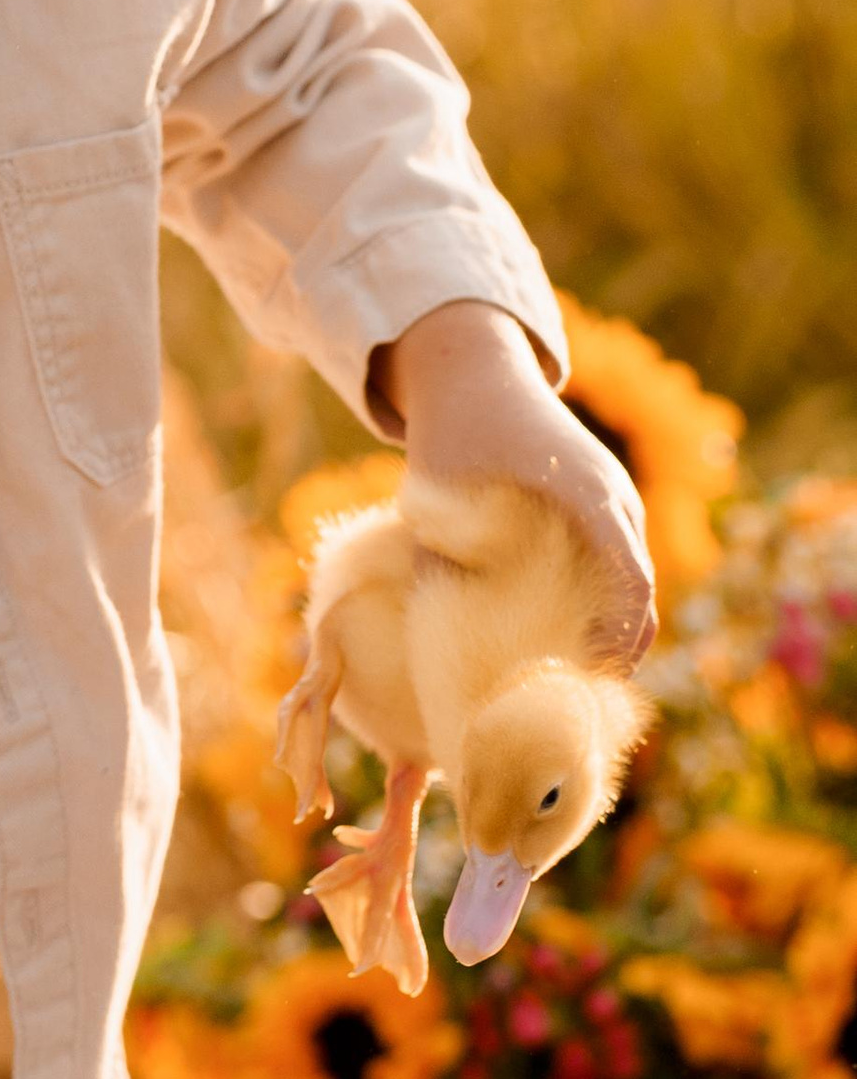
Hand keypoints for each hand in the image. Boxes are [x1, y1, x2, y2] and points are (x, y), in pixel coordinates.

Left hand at [373, 297, 656, 667]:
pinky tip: (565, 634)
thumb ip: (448, 583)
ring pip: (633, 581)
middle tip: (578, 705)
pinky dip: (602, 600)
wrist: (468, 373)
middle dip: (616, 653)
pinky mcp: (604, 496)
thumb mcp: (438, 514)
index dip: (615, 647)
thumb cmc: (447, 444)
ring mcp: (615, 494)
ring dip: (610, 630)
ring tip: (571, 681)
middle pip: (639, 595)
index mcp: (587, 498)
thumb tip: (440, 667)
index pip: (629, 589)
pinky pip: (617, 559)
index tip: (587, 690)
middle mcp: (614, 497)